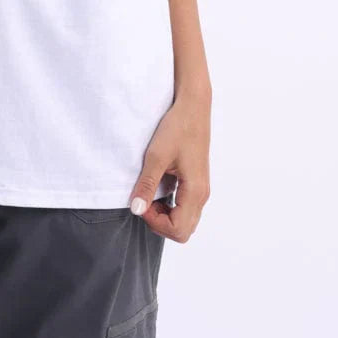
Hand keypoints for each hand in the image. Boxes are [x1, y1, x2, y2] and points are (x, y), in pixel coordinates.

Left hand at [128, 89, 210, 241]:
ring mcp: (201, 189)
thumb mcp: (156, 156)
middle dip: (159, 222)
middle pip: (183, 230)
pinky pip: (185, 207)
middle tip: (143, 200)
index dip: (155, 222)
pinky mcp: (196, 183)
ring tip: (148, 194)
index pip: (178, 230)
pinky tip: (157, 188)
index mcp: (195, 191)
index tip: (141, 202)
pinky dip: (170, 206)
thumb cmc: (177, 128)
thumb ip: (147, 185)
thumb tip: (136, 210)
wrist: (193, 107)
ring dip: (164, 215)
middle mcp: (202, 195)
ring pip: (185, 220)